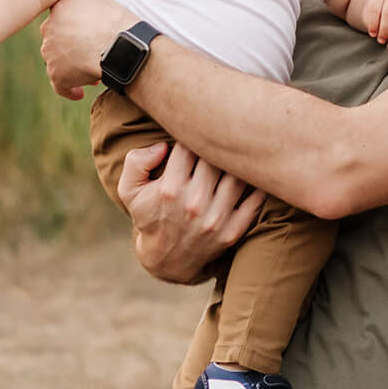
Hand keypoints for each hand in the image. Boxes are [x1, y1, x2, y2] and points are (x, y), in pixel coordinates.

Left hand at [41, 0, 134, 99]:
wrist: (119, 44)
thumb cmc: (116, 23)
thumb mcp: (99, 2)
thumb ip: (86, 6)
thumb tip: (87, 10)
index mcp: (60, 7)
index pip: (61, 19)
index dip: (74, 31)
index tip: (87, 36)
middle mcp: (50, 28)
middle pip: (57, 42)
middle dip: (73, 50)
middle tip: (90, 56)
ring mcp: (50, 52)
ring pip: (58, 63)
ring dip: (73, 69)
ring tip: (93, 76)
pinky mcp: (56, 73)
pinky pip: (61, 85)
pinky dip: (70, 90)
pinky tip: (79, 93)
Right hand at [119, 141, 264, 283]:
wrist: (166, 259)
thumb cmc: (149, 216)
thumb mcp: (129, 191)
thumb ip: (136, 162)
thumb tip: (162, 145)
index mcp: (170, 188)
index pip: (190, 146)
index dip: (195, 133)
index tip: (197, 129)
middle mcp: (194, 203)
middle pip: (216, 158)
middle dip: (218, 144)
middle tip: (222, 132)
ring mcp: (216, 218)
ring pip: (238, 176)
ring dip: (239, 161)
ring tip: (239, 149)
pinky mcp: (233, 231)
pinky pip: (254, 201)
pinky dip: (258, 184)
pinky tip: (255, 172)